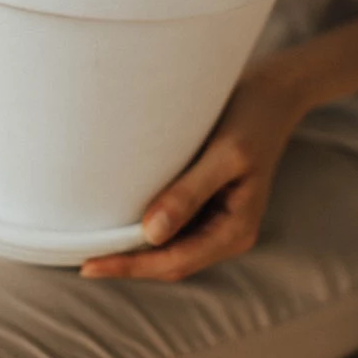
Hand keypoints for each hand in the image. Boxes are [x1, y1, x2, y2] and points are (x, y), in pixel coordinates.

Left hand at [79, 61, 304, 281]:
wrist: (274, 91)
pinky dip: (147, 230)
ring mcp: (219, 219)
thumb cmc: (251, 117)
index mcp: (236, 229)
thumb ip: (189, 194)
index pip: (175, 261)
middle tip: (83, 260)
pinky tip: (123, 221)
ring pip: (171, 248)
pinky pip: (174, 227)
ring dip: (137, 250)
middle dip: (129, 263)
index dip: (131, 266)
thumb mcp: (224, 154)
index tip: (89, 265)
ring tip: (96, 247)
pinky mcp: (209, 201)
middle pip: (171, 262)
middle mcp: (228, 232)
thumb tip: (151, 235)